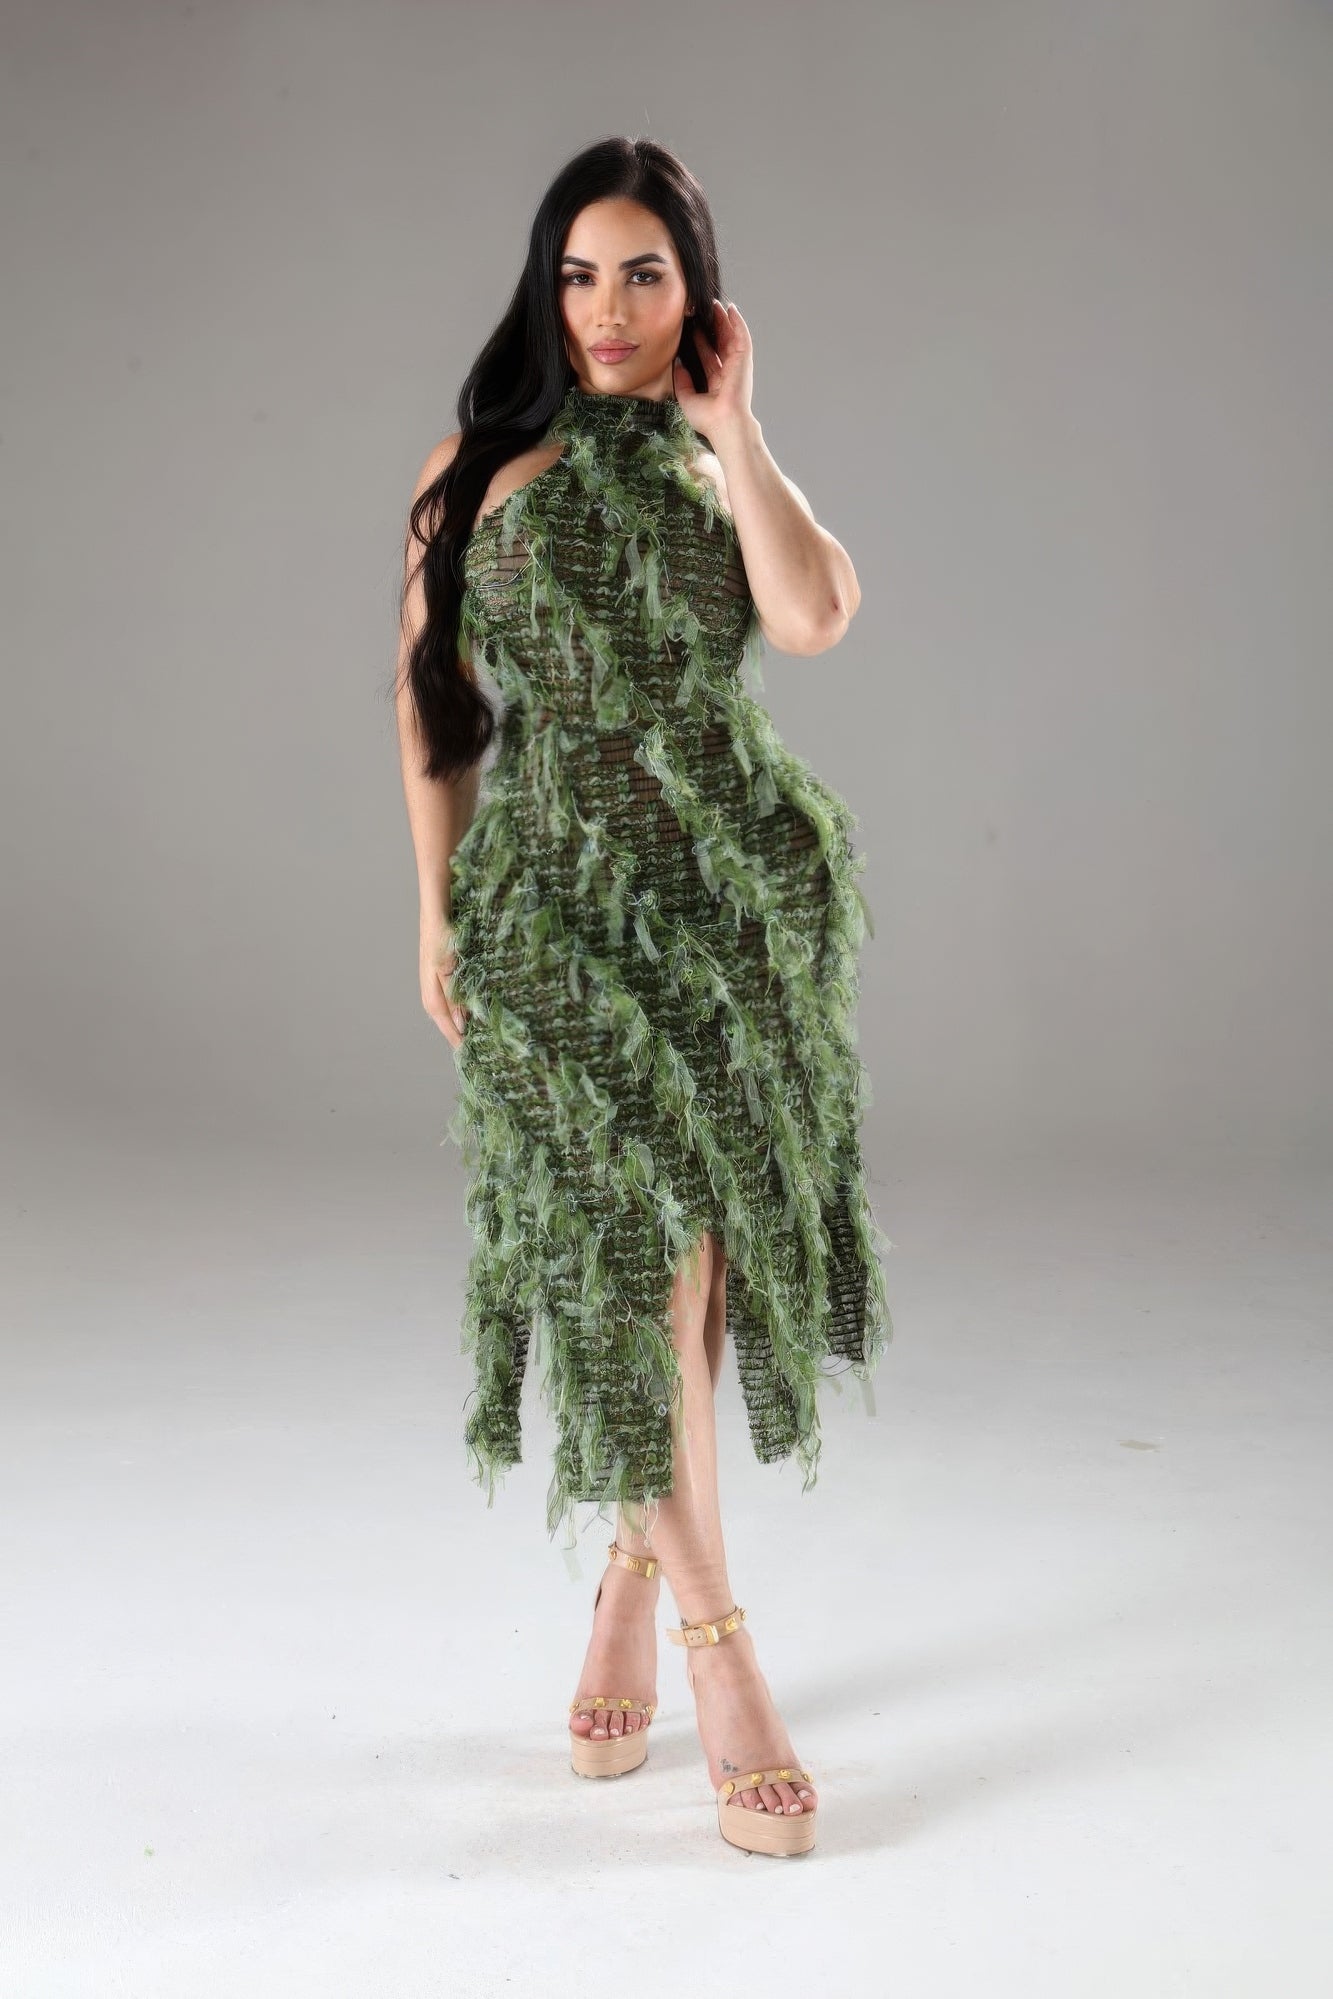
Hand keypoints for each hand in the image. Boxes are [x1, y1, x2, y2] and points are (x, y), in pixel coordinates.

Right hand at [421, 915, 465, 1047]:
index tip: (467, 1054)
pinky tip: (473, 1006)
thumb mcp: (447, 966)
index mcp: (430, 988)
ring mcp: (437, 975)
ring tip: (476, 1033)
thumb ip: (453, 994)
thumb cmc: (441, 933)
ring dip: (460, 1019)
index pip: (443, 1021)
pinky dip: (463, 1003)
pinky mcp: (446, 966)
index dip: (454, 1037)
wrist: (437, 904)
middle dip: (456, 1033)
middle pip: (443, 1017)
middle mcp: (432, 985)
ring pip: (448, 1005)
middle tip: (475, 1048)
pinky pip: (454, 992)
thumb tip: (460, 1024)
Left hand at [672, 298, 754, 443]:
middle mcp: (728, 372)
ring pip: (731, 336)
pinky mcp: (744, 359)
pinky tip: (731, 309)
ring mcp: (737, 365)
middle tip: (704, 311)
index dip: (701, 342)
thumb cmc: (708, 419)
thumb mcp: (687, 398)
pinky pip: (741, 335)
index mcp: (717, 382)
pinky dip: (737, 322)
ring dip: (724, 320)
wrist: (724, 424)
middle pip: (720, 343)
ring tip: (716, 305)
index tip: (692, 328)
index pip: (708, 356)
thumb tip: (678, 363)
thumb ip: (682, 380)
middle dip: (713, 327)